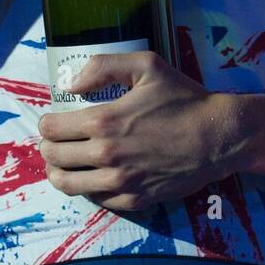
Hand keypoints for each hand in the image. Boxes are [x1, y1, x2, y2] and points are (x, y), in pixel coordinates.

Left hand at [37, 50, 244, 213]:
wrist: (218, 136)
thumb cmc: (185, 99)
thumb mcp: (148, 65)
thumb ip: (104, 67)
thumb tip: (71, 85)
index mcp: (104, 121)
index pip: (51, 129)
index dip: (46, 124)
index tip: (53, 121)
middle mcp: (106, 155)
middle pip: (54, 158)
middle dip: (49, 147)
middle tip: (56, 142)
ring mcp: (120, 181)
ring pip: (68, 185)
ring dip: (59, 173)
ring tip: (64, 164)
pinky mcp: (134, 199)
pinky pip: (97, 199)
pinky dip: (89, 187)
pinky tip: (94, 176)